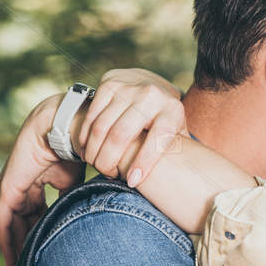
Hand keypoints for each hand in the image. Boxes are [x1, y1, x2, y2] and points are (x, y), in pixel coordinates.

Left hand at [0, 93, 82, 265]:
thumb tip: (79, 218)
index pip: (37, 211)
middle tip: (32, 265)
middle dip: (28, 241)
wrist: (66, 127)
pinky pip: (3, 220)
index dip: (42, 230)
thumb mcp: (74, 181)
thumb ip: (71, 199)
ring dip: (17, 245)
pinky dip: (6, 240)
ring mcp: (12, 187)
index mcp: (38, 180)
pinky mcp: (8, 190)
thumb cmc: (76, 148)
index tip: (48, 249)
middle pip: (23, 220)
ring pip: (11, 223)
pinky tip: (12, 257)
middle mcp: (22, 185)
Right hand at [75, 68, 186, 185]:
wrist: (152, 82)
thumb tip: (179, 180)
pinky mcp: (108, 84)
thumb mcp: (178, 131)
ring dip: (93, 151)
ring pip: (101, 127)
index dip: (144, 162)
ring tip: (95, 164)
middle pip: (121, 135)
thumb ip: (178, 152)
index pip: (158, 139)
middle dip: (108, 161)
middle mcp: (151, 96)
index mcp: (172, 110)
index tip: (132, 182)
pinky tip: (87, 149)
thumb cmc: (164, 118)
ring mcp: (128, 88)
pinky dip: (85, 136)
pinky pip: (91, 116)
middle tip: (106, 173)